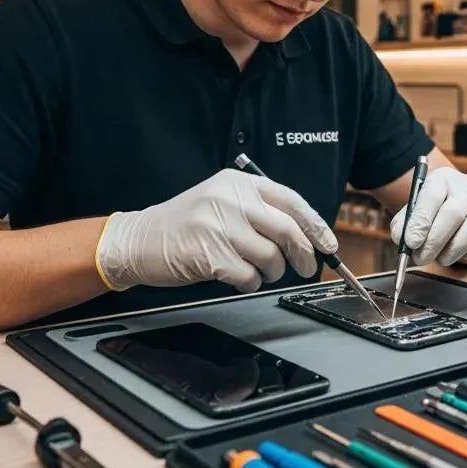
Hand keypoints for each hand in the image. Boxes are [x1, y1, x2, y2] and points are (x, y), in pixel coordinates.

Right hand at [96, 169, 337, 292]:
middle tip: (308, 266)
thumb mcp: (221, 200)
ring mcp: (220, 227)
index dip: (315, 224)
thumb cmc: (184, 224)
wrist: (138, 240)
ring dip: (273, 272)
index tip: (328, 243)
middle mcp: (231, 201)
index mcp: (238, 183)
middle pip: (287, 230)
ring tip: (259, 271)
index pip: (290, 201)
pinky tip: (237, 278)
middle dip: (304, 253)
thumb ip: (257, 209)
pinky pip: (249, 277)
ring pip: (271, 257)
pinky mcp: (210, 255)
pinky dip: (249, 284)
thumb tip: (304, 232)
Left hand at [389, 167, 466, 266]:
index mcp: (441, 179)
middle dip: (436, 240)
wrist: (457, 202)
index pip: (432, 195)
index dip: (421, 221)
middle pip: (455, 211)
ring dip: (457, 248)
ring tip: (442, 258)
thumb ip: (403, 225)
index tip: (411, 243)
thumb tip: (402, 240)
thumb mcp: (413, 211)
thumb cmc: (433, 210)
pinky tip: (465, 253)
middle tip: (422, 258)